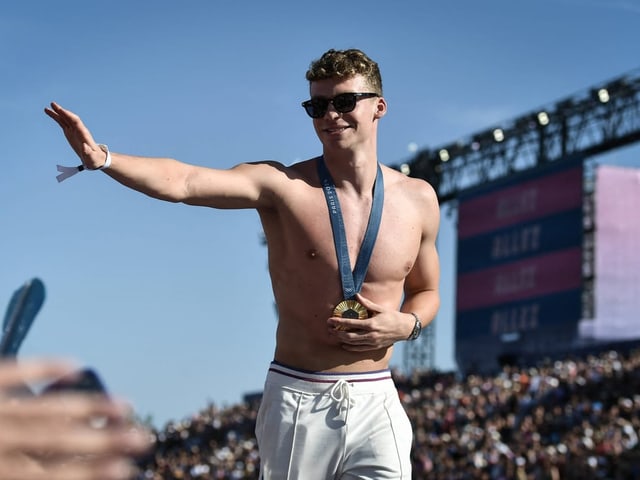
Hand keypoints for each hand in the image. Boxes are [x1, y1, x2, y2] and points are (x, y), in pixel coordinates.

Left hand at [0, 359, 150, 479]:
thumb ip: (21, 474)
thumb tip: (53, 471)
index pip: (50, 475)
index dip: (91, 472)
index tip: (125, 469)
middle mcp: (0, 439)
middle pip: (58, 439)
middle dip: (104, 440)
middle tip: (141, 439)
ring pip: (48, 407)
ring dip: (91, 405)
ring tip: (126, 406)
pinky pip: (18, 370)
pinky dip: (49, 366)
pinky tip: (76, 366)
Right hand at [44, 102, 106, 169]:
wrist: (97, 159)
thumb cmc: (95, 159)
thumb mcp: (92, 158)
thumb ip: (88, 153)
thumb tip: (84, 146)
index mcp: (84, 134)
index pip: (76, 122)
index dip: (68, 115)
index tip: (61, 110)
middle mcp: (79, 130)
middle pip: (70, 118)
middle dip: (62, 111)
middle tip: (53, 104)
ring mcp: (74, 131)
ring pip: (65, 119)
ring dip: (57, 113)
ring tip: (48, 108)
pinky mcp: (70, 133)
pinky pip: (62, 123)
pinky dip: (56, 118)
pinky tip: (50, 113)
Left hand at [328, 293, 409, 351]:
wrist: (405, 329)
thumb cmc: (392, 317)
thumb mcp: (380, 308)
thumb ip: (367, 303)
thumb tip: (356, 295)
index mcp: (372, 324)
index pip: (352, 323)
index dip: (339, 322)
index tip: (331, 320)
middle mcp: (371, 335)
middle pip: (349, 335)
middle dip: (337, 332)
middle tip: (329, 328)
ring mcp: (373, 342)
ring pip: (353, 343)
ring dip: (341, 339)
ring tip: (333, 335)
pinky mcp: (374, 347)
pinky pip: (359, 349)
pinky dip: (350, 347)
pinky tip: (343, 344)